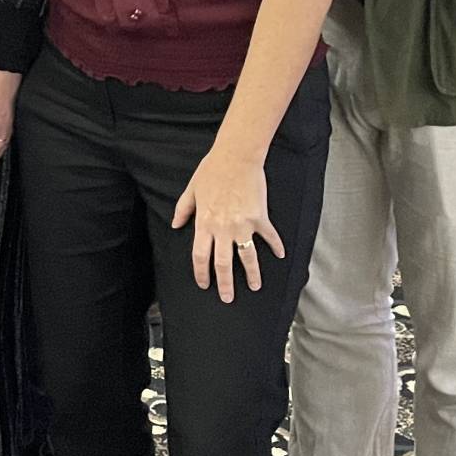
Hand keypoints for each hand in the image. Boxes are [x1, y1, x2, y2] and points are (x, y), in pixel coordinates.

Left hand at [170, 152, 282, 302]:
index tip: (205, 284)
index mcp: (204, 223)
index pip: (200, 256)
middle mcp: (223, 228)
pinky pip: (269, 236)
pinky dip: (276, 246)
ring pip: (247, 257)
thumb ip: (183, 209)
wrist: (236, 157)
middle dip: (225, 284)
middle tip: (228, 298)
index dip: (201, 273)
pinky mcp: (259, 217)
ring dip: (252, 274)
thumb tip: (175, 224)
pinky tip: (280, 255)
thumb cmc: (212, 170)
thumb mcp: (191, 190)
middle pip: (222, 263)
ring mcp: (243, 225)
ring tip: (255, 286)